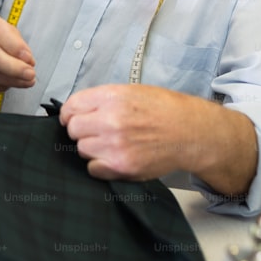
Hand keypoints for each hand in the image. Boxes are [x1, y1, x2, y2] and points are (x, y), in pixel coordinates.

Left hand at [59, 84, 256, 194]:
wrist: (191, 132)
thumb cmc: (164, 110)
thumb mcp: (131, 92)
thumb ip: (102, 100)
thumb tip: (76, 110)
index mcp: (111, 97)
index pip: (71, 106)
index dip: (70, 114)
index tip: (73, 118)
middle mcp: (111, 120)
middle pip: (74, 130)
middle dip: (82, 131)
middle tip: (97, 132)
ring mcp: (115, 145)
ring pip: (82, 149)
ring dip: (92, 148)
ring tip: (111, 144)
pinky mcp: (122, 166)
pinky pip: (93, 169)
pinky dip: (100, 166)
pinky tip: (114, 157)